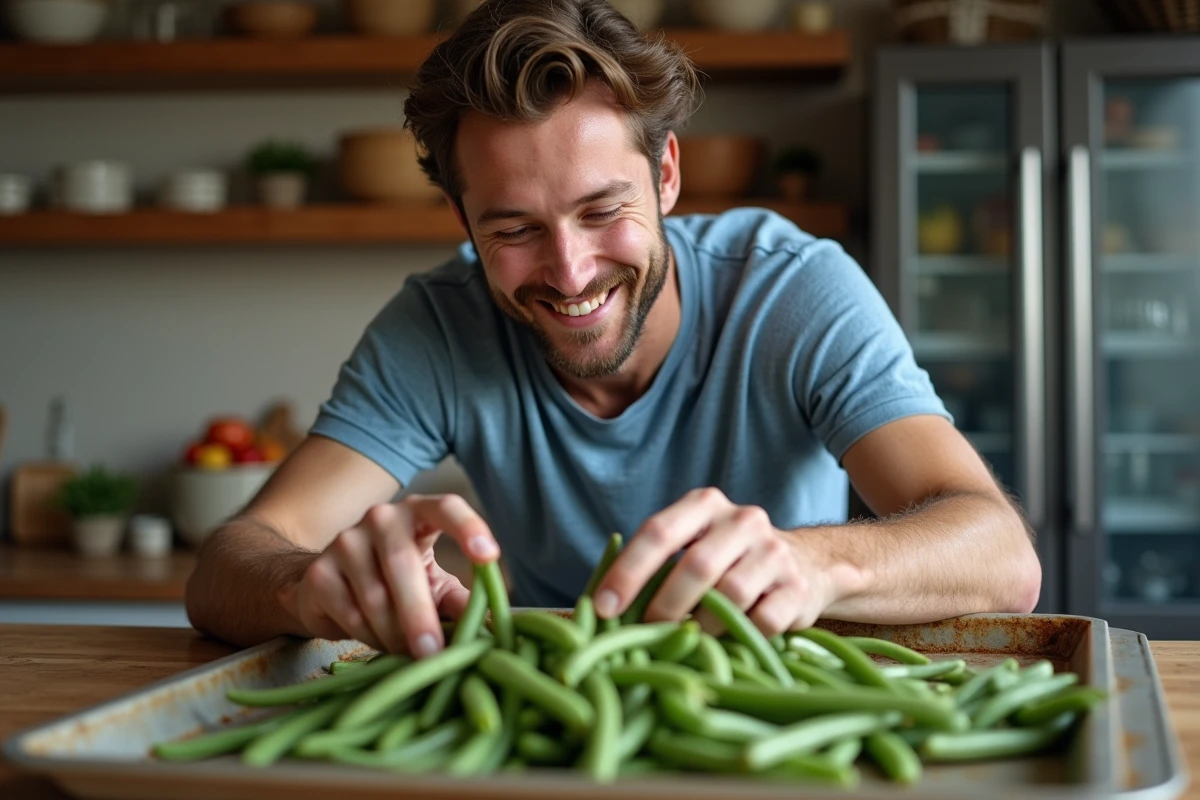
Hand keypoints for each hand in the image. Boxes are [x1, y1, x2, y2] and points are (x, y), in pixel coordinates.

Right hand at [278, 494, 499, 656]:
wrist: (331, 588)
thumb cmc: (398, 584)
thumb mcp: (436, 586)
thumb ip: (462, 600)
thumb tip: (496, 626)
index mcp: (419, 513)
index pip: (446, 507)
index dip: (468, 527)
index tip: (489, 556)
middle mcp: (382, 518)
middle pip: (402, 564)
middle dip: (419, 615)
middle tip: (434, 654)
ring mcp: (345, 541)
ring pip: (375, 598)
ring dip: (395, 635)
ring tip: (410, 654)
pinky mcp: (319, 572)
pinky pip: (350, 614)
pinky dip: (369, 637)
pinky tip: (379, 642)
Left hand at [593, 487, 830, 635]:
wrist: (807, 565)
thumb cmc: (728, 560)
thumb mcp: (693, 545)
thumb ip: (656, 564)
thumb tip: (603, 609)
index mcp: (706, 505)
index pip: (659, 532)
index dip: (627, 571)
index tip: (603, 608)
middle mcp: (743, 520)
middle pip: (696, 565)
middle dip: (664, 605)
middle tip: (644, 633)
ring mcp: (775, 553)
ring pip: (730, 596)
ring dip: (701, 626)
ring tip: (687, 639)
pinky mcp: (797, 588)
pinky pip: (761, 621)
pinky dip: (737, 637)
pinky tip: (726, 641)